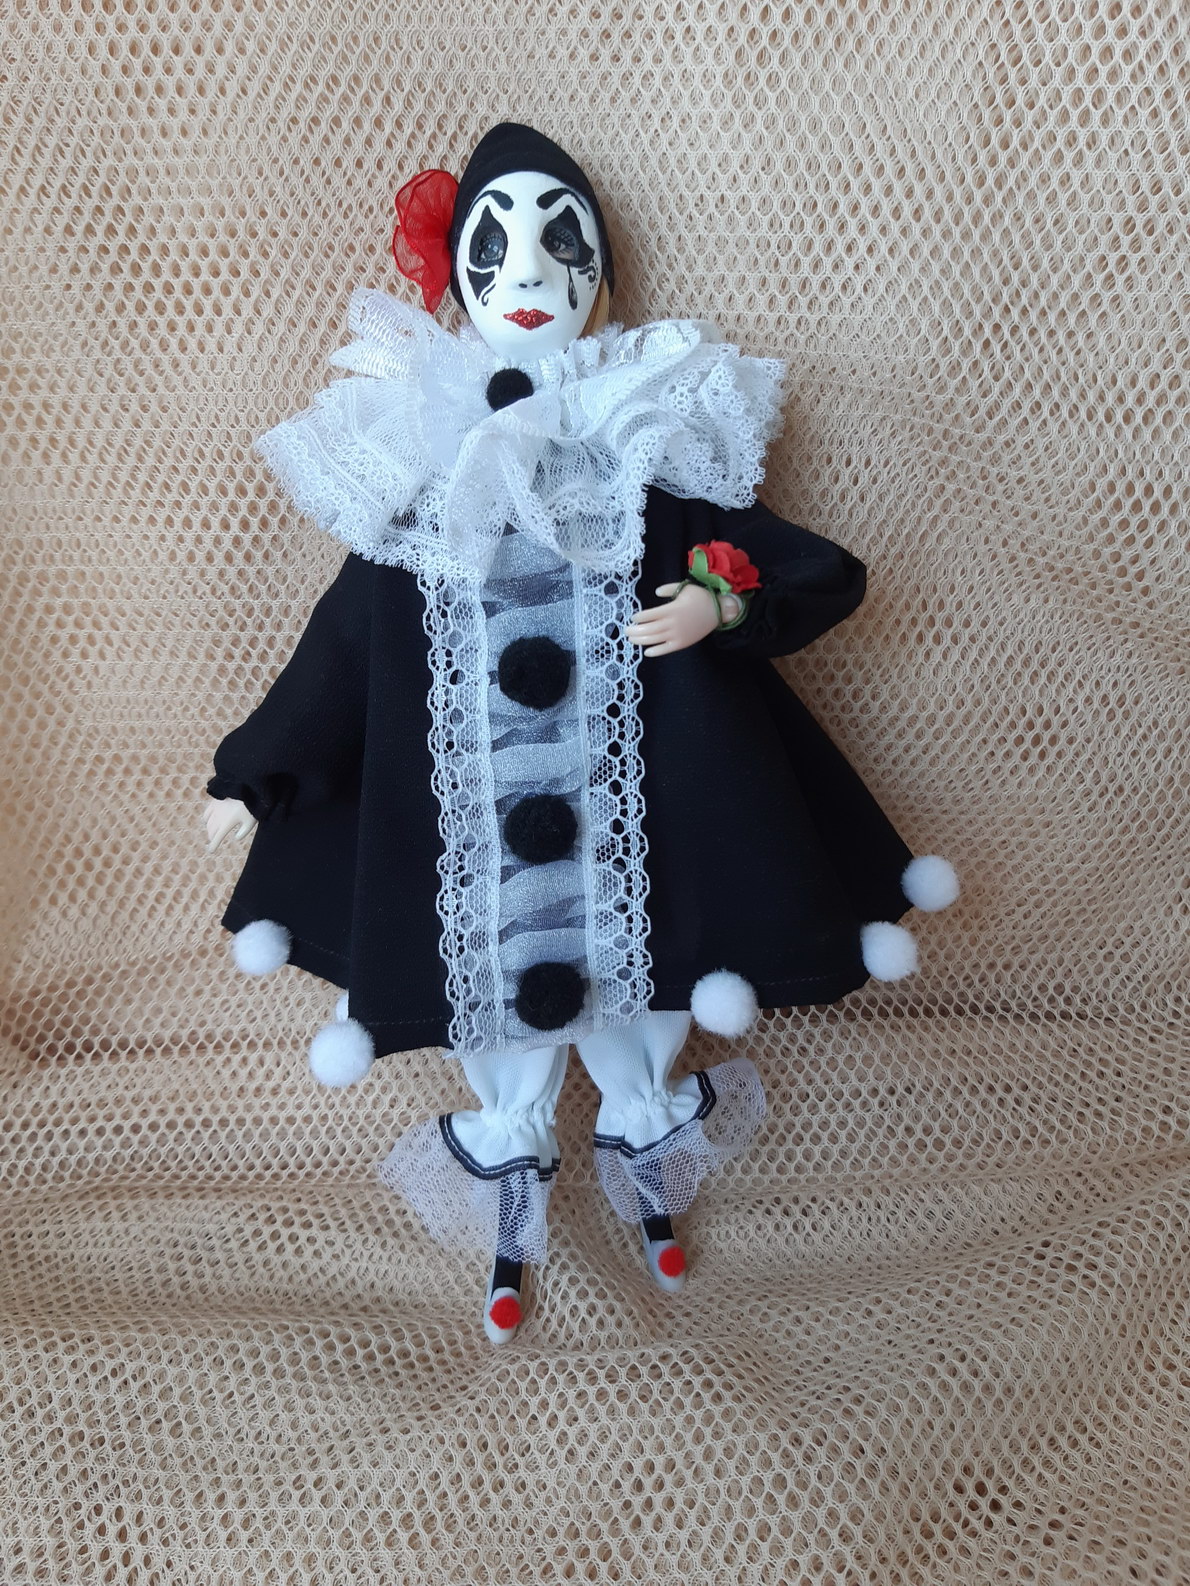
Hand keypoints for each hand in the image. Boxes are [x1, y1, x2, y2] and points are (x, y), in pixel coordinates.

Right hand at [205, 797, 255, 852]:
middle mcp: (218, 817)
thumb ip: (243, 832)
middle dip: (212, 838)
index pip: (217, 838)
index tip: (211, 851)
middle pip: (211, 831)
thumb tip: (236, 838)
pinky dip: (206, 819)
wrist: (246, 787)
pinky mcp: (215, 802)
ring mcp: (215, 809)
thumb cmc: (251, 805)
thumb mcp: (251, 821)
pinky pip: (207, 813)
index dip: (213, 846)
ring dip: (209, 830)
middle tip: (213, 842)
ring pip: (208, 823)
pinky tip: (208, 821)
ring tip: (212, 833)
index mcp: (227, 824)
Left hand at [624, 582, 740, 656]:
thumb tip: (656, 592)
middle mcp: (672, 623)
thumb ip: (669, 589)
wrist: (719, 611)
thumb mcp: (685, 588)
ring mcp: (677, 635)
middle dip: (635, 630)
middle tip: (626, 631)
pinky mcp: (682, 643)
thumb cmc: (701, 597)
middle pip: (649, 628)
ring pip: (655, 639)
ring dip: (641, 640)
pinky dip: (656, 651)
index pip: (650, 615)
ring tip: (631, 640)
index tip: (633, 617)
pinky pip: (666, 649)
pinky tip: (646, 652)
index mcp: (671, 609)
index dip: (639, 617)